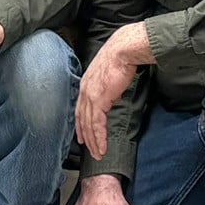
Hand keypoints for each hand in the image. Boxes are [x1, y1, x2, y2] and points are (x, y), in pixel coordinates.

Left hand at [75, 25, 154, 157]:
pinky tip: (102, 147)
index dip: (81, 124)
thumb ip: (108, 87)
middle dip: (86, 137)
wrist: (124, 50)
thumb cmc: (120, 58)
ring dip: (93, 142)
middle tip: (90, 150)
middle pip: (82, 119)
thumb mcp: (109, 74)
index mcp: (86, 84)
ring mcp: (90, 96)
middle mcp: (85, 91)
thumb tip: (113, 96)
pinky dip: (99, 137)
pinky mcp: (99, 100)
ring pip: (89, 125)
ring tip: (98, 154)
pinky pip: (97, 124)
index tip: (82, 136)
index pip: (80, 109)